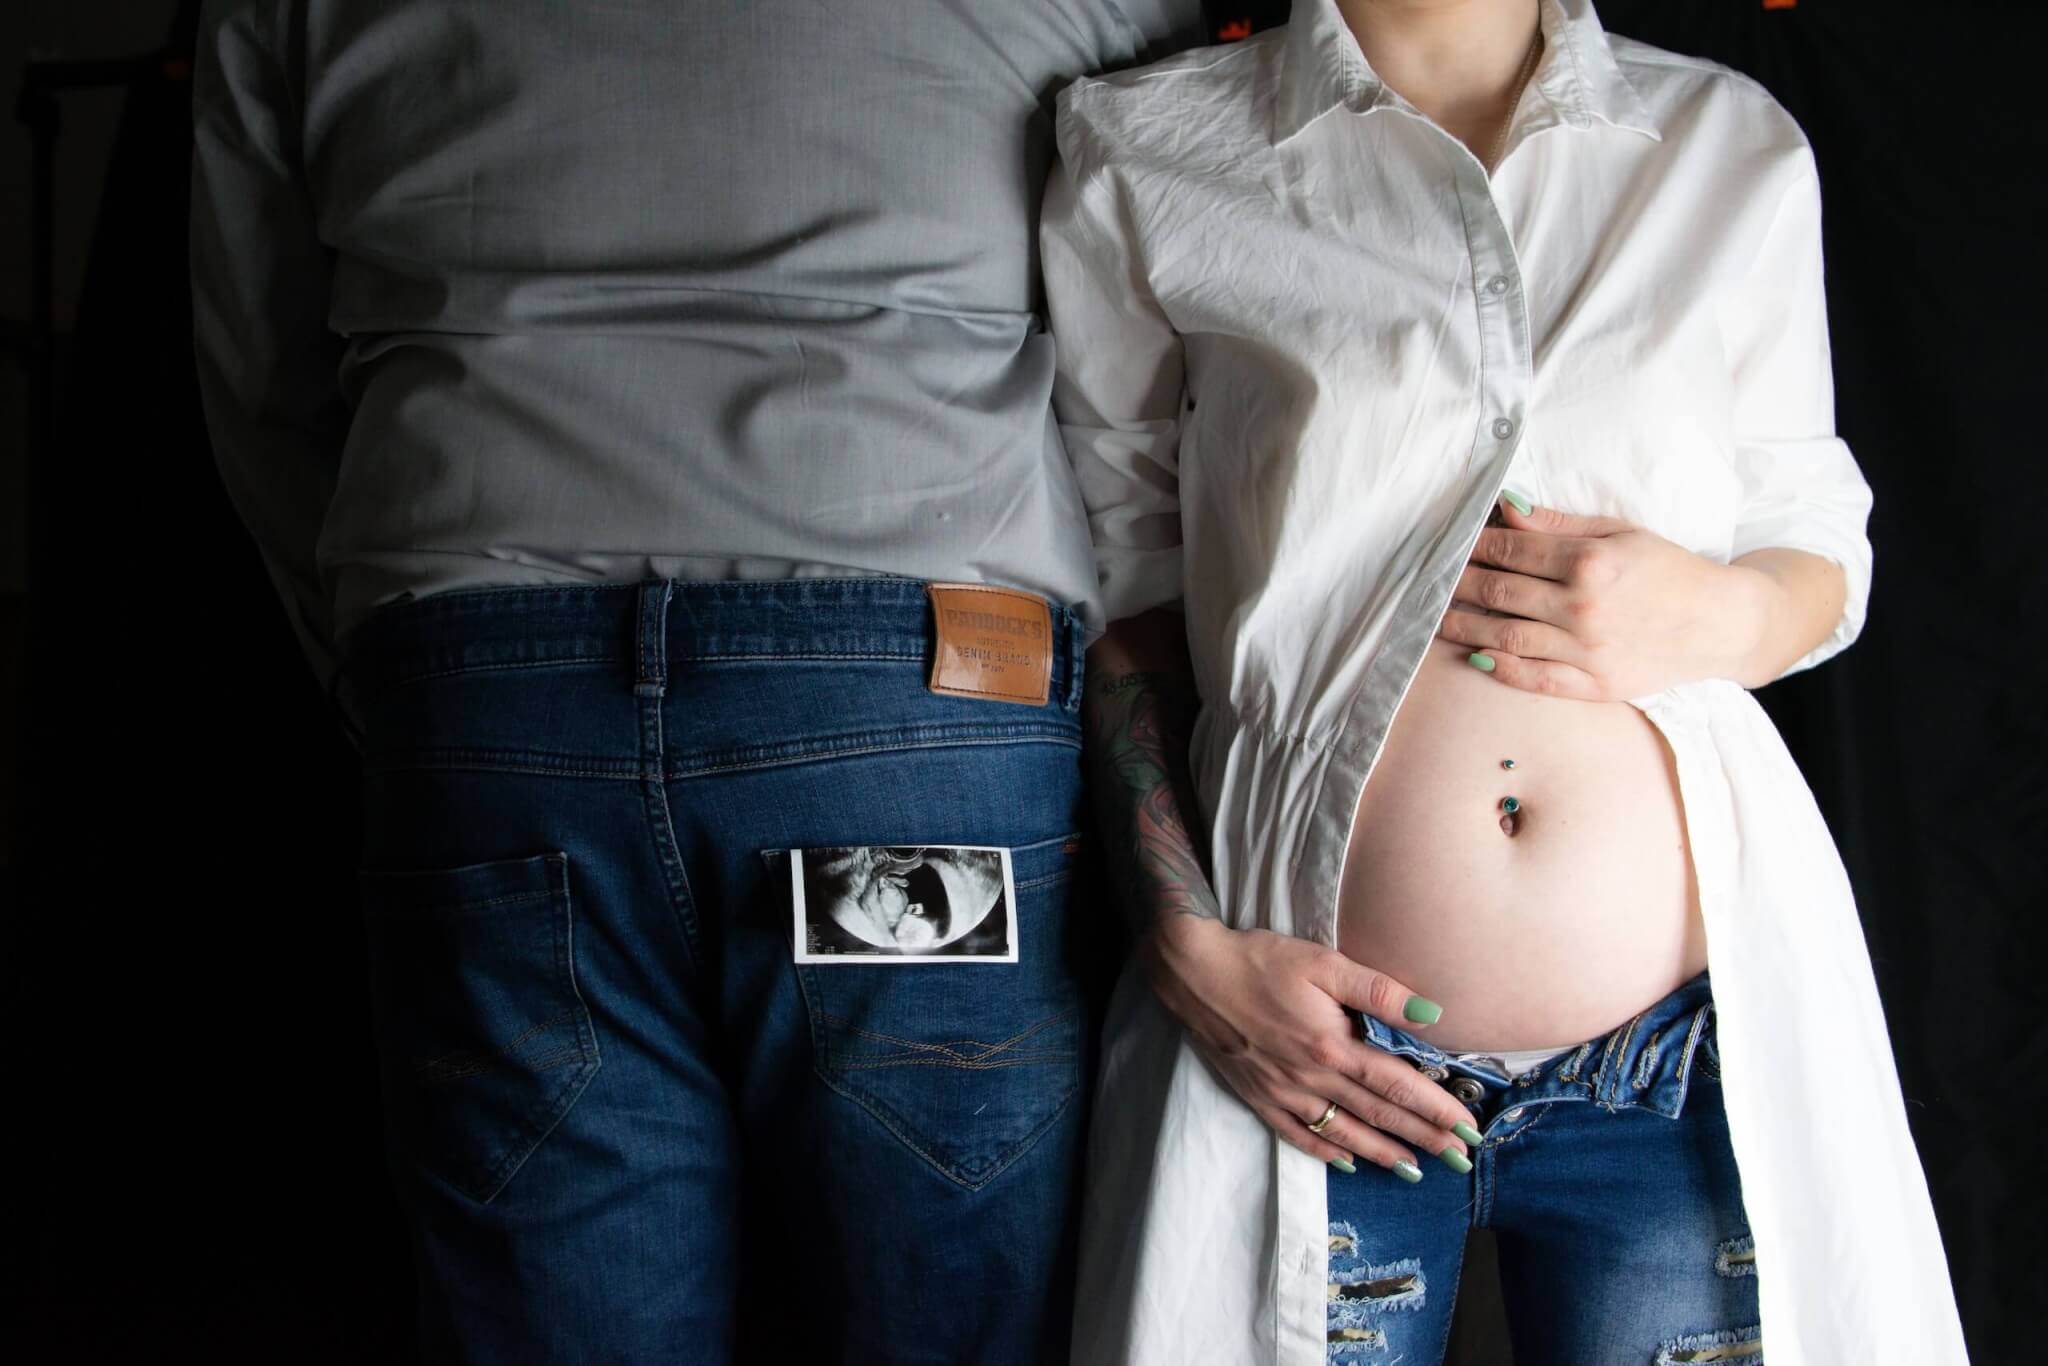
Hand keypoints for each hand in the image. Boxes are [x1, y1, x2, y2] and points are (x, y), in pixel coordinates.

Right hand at [1144, 915, 1478, 1176]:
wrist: (1192, 972)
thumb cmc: (1259, 960)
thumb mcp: (1322, 962)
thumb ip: (1378, 990)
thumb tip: (1431, 1012)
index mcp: (1332, 1046)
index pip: (1397, 1084)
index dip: (1436, 1108)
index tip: (1468, 1127)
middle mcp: (1310, 1077)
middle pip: (1377, 1114)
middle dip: (1423, 1138)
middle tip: (1459, 1159)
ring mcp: (1282, 1092)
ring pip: (1341, 1132)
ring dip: (1381, 1153)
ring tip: (1415, 1170)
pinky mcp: (1257, 1095)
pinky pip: (1296, 1134)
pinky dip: (1324, 1152)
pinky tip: (1346, 1161)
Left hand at [1436, 495, 1770, 699]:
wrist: (1720, 622)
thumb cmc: (1668, 570)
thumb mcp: (1619, 533)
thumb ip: (1559, 525)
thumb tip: (1508, 509)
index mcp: (1590, 563)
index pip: (1511, 552)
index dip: (1474, 548)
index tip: (1452, 546)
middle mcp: (1584, 608)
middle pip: (1499, 594)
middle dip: (1459, 585)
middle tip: (1433, 582)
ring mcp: (1587, 651)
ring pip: (1504, 639)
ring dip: (1463, 628)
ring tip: (1438, 620)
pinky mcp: (1595, 685)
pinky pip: (1534, 679)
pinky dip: (1499, 669)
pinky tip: (1474, 657)